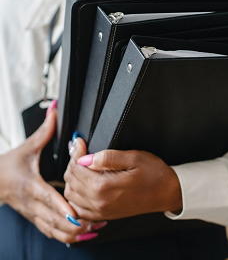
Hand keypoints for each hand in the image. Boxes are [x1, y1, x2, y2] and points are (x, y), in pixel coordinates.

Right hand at [0, 108, 96, 243]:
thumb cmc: (10, 165)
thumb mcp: (28, 147)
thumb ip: (44, 130)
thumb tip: (54, 110)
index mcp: (31, 186)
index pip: (48, 198)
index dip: (62, 207)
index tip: (77, 213)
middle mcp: (33, 204)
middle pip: (55, 220)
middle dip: (77, 224)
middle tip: (98, 221)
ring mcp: (34, 214)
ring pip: (55, 231)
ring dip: (75, 233)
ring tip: (96, 228)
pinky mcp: (36, 219)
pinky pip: (52, 233)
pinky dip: (68, 236)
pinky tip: (84, 234)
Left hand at [64, 138, 181, 220]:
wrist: (167, 193)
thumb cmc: (154, 174)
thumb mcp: (134, 157)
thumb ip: (108, 157)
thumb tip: (86, 158)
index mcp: (104, 187)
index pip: (76, 168)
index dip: (76, 152)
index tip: (80, 142)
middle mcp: (99, 202)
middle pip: (71, 181)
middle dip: (72, 163)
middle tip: (80, 151)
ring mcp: (100, 211)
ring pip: (71, 194)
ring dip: (73, 179)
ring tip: (82, 165)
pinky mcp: (103, 216)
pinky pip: (78, 209)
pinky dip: (75, 196)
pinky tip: (83, 185)